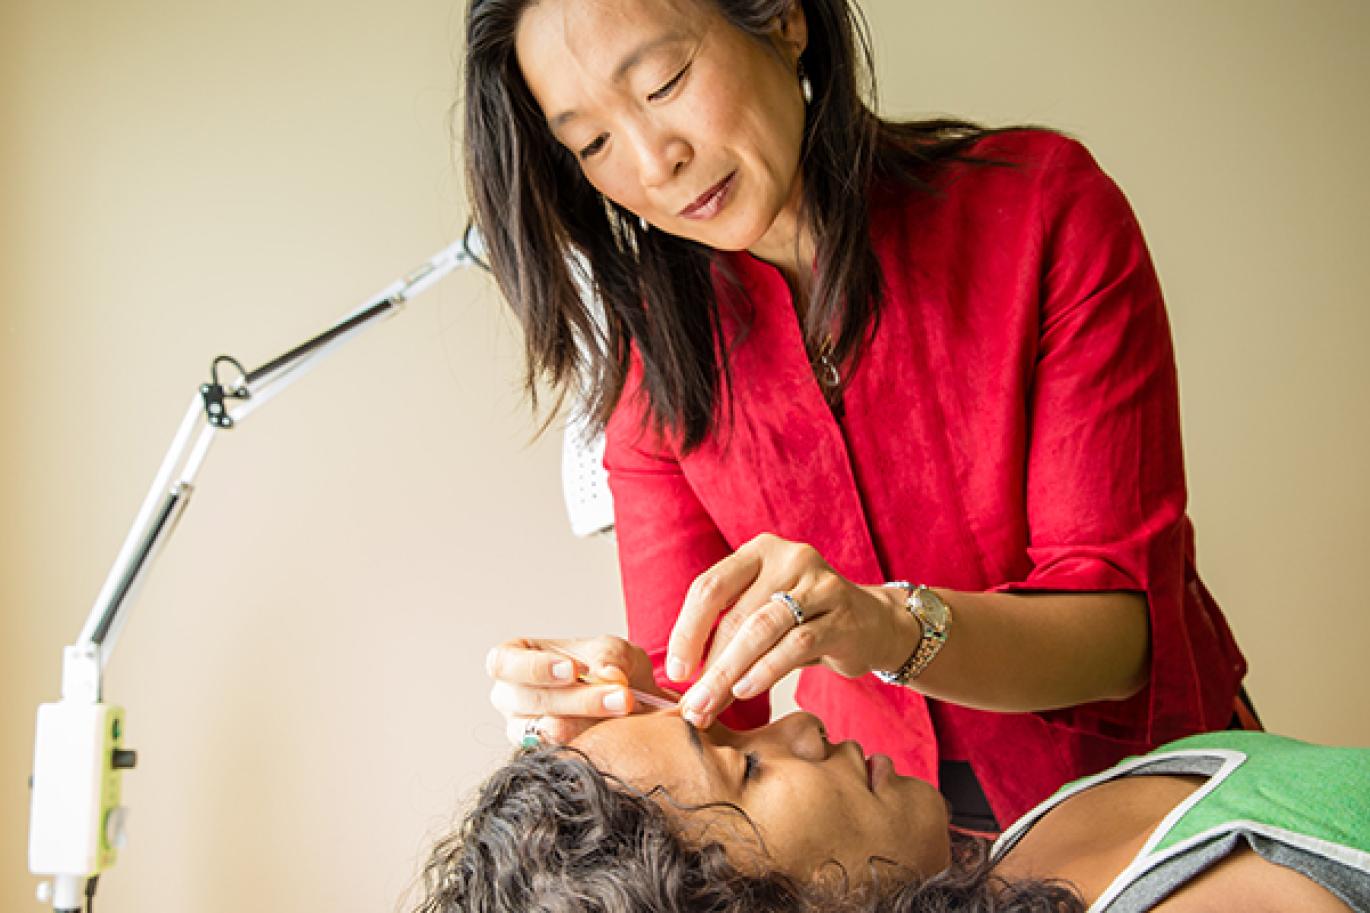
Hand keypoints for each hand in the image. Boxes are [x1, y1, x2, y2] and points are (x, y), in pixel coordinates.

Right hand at [485, 635, 671, 745]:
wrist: (627, 698)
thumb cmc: (606, 665)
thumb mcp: (612, 649)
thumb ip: (610, 656)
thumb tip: (610, 675)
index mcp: (512, 659)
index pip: (503, 663)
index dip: (535, 668)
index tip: (573, 670)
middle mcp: (509, 698)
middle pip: (529, 701)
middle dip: (579, 699)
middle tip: (622, 695)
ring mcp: (522, 731)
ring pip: (548, 732)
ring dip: (590, 722)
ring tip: (625, 711)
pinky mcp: (544, 757)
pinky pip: (564, 754)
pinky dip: (594, 743)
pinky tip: (617, 732)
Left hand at [667, 533, 911, 727]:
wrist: (873, 624)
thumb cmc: (803, 623)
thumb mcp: (762, 615)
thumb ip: (726, 637)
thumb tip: (683, 686)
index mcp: (758, 552)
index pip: (709, 587)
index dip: (686, 631)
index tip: (674, 672)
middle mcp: (789, 558)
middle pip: (735, 614)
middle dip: (708, 664)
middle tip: (692, 702)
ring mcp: (819, 584)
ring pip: (762, 629)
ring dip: (731, 671)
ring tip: (712, 703)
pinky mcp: (843, 615)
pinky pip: (796, 644)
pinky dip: (766, 670)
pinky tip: (746, 690)